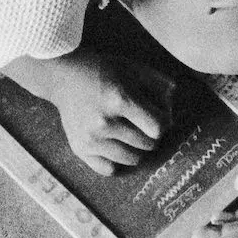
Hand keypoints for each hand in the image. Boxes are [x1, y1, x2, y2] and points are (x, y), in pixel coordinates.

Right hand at [40, 51, 177, 174]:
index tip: (158, 116)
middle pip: (146, 145)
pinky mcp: (79, 149)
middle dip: (151, 136)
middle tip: (144, 125)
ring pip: (131, 159)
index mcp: (119, 99)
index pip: (157, 128)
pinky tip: (116, 146)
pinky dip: (116, 162)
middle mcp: (104, 122)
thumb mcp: (133, 68)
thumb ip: (159, 84)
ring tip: (132, 136)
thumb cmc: (103, 71)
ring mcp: (90, 138)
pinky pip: (108, 169)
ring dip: (137, 150)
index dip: (163, 123)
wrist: (64, 77)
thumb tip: (174, 108)